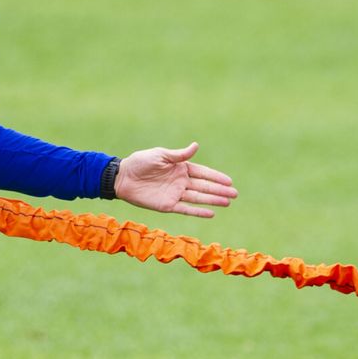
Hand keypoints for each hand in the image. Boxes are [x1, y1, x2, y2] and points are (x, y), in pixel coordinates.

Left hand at [113, 143, 236, 217]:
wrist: (122, 177)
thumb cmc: (140, 162)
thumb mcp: (160, 155)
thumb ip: (179, 155)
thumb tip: (196, 145)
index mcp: (180, 168)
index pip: (203, 173)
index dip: (216, 177)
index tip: (229, 181)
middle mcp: (180, 182)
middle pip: (204, 186)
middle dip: (219, 190)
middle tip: (235, 194)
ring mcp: (175, 194)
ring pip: (198, 198)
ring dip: (213, 200)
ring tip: (228, 202)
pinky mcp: (167, 205)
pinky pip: (186, 209)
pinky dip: (198, 211)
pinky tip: (211, 213)